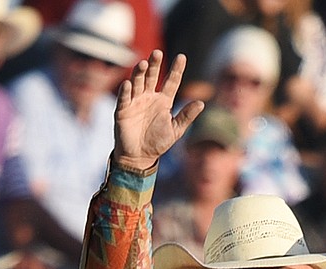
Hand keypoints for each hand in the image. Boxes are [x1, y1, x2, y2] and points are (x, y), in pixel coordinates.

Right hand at [114, 51, 203, 170]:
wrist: (140, 158)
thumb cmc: (158, 143)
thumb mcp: (175, 130)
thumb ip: (186, 116)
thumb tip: (201, 103)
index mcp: (163, 101)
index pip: (171, 81)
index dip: (177, 69)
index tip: (182, 57)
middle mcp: (149, 97)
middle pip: (152, 76)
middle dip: (154, 65)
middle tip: (158, 53)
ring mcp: (136, 101)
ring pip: (137, 82)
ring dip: (139, 73)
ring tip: (143, 64)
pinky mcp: (123, 110)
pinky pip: (125, 98)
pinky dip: (126, 91)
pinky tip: (128, 84)